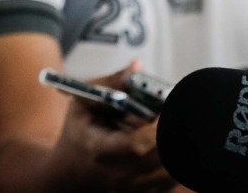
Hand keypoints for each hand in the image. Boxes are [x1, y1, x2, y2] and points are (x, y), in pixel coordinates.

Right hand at [45, 62, 177, 192]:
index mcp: (99, 150)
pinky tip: (162, 142)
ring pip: (173, 168)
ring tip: (162, 126)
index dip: (158, 128)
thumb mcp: (83, 102)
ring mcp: (135, 188)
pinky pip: (175, 176)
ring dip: (175, 143)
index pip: (138, 144)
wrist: (71, 170)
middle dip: (172, 130)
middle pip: (162, 156)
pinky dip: (175, 156)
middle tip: (174, 111)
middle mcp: (118, 174)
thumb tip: (137, 67)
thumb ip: (111, 83)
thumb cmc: (78, 131)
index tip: (168, 107)